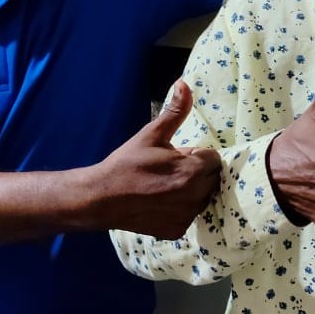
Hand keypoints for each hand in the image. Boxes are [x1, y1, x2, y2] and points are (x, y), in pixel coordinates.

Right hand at [89, 80, 221, 239]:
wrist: (100, 198)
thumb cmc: (126, 163)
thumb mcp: (151, 135)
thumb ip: (175, 111)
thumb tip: (184, 83)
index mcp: (192, 170)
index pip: (214, 158)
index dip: (196, 155)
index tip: (177, 156)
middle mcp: (194, 195)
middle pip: (212, 179)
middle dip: (197, 172)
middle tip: (170, 170)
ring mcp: (186, 216)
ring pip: (203, 197)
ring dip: (192, 191)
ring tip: (165, 186)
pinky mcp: (177, 230)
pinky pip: (190, 215)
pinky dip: (180, 208)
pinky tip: (161, 202)